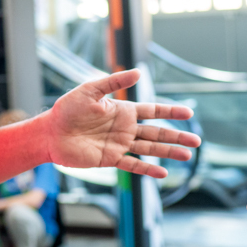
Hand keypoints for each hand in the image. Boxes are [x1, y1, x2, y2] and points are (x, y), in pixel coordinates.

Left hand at [45, 70, 200, 178]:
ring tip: (188, 156)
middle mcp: (124, 128)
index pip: (153, 111)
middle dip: (177, 136)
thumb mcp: (90, 90)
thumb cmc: (67, 109)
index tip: (189, 113)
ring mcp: (119, 144)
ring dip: (168, 152)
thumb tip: (139, 72)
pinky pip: (132, 165)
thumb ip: (114, 81)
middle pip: (157, 132)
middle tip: (197, 141)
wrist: (50, 132)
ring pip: (150, 148)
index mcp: (123, 110)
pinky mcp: (109, 159)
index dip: (171, 112)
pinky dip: (147, 170)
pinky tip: (163, 173)